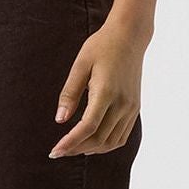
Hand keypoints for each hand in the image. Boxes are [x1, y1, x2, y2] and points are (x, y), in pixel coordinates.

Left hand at [48, 22, 143, 156]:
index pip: (87, 127)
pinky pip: (122, 136)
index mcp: (106, 92)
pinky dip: (106, 145)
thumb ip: (70, 93)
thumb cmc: (101, 46)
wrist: (130, 37)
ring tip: (72, 149)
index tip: (54, 151)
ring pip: (112, 142)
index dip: (70, 142)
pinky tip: (91, 144)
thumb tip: (60, 120)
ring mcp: (131, 107)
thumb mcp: (80, 65)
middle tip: (58, 151)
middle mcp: (122, 104)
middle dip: (77, 149)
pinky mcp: (135, 108)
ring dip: (91, 150)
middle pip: (99, 138)